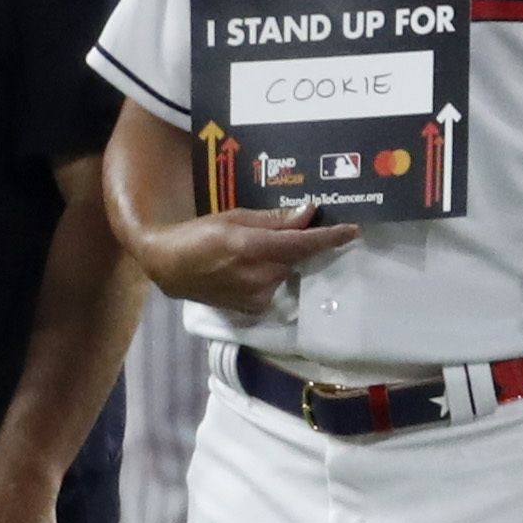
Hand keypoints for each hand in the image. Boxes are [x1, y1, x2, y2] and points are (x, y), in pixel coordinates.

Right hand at [140, 202, 360, 317]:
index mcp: (251, 248)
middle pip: (295, 257)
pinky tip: (245, 270)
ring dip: (278, 260)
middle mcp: (258, 276)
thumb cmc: (199, 234)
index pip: (301, 243)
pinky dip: (268, 275)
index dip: (329, 237)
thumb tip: (307, 213)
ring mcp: (256, 296)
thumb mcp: (234, 218)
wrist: (169, 267)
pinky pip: (273, 286)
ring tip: (250, 251)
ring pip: (284, 271)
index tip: (353, 230)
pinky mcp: (252, 309)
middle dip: (295, 244)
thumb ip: (273, 220)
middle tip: (277, 232)